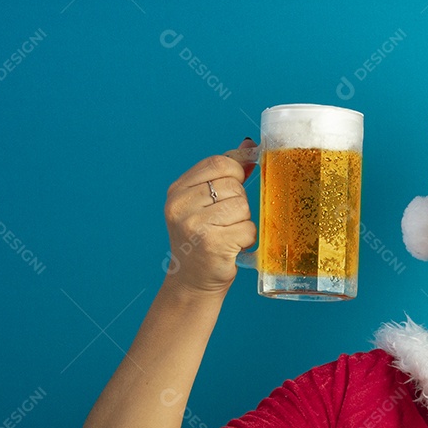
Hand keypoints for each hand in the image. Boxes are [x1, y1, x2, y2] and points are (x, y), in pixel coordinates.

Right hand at [162, 138, 257, 296]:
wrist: (192, 281)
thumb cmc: (204, 239)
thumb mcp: (205, 203)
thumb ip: (224, 174)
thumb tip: (249, 145)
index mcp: (177, 190)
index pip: (218, 163)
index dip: (236, 171)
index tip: (238, 183)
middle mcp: (180, 205)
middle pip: (234, 185)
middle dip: (240, 203)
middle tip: (225, 222)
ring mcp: (194, 224)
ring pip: (243, 206)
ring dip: (243, 222)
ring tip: (228, 235)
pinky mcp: (211, 243)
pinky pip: (247, 229)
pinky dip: (246, 240)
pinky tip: (232, 247)